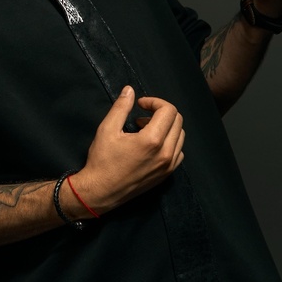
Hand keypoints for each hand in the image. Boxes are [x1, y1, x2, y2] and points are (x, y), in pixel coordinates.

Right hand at [73, 86, 184, 213]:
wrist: (101, 191)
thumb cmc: (102, 160)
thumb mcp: (107, 129)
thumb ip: (121, 107)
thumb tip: (129, 90)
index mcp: (152, 140)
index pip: (168, 110)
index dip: (154, 102)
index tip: (139, 105)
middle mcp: (165, 153)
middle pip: (177, 121)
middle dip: (161, 112)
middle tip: (141, 115)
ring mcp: (168, 165)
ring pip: (180, 136)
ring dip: (166, 126)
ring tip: (145, 129)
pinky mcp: (167, 174)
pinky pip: (178, 151)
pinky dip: (169, 142)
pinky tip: (152, 144)